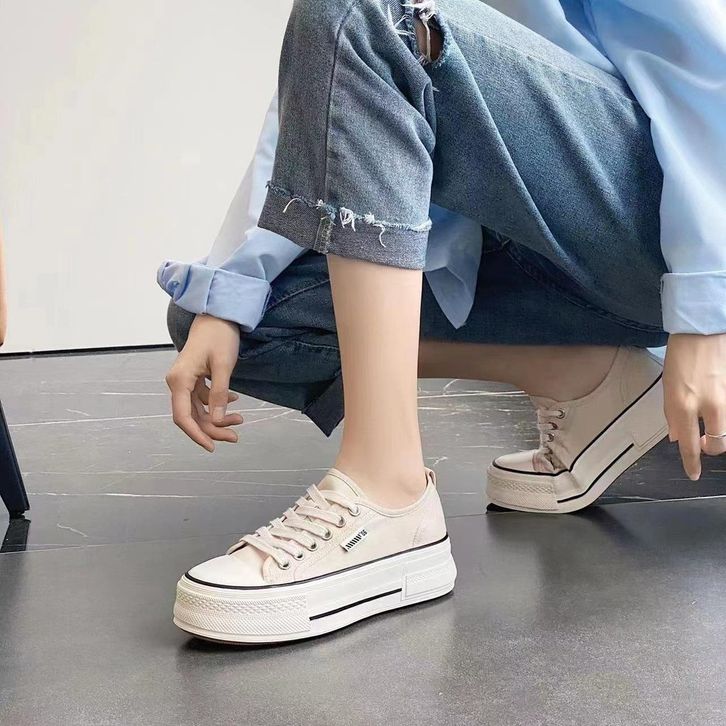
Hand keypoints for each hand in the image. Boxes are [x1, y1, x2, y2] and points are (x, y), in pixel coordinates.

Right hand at [165, 314, 243, 450]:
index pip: (182, 417)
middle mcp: (177, 382)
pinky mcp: (193, 378)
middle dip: (213, 429)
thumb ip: (219, 395)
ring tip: (240, 419)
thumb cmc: (220, 336)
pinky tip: (234, 401)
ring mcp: (184, 380)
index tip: (212, 447)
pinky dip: (217, 403)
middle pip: (191, 416)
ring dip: (217, 417)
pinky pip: (202, 398)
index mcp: (179, 380)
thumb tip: (217, 421)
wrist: (218, 315)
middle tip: (236, 436)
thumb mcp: (223, 366)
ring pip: (198, 409)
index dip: (197, 435)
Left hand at [663, 333, 725, 479]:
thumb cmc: (680, 357)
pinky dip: (723, 416)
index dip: (691, 463)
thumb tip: (677, 437)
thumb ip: (673, 414)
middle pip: (716, 443)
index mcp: (682, 405)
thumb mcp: (667, 388)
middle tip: (705, 444)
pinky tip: (716, 408)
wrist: (701, 331)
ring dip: (719, 433)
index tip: (692, 474)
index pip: (689, 445)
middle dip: (710, 448)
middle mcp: (706, 405)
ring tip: (711, 426)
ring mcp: (724, 398)